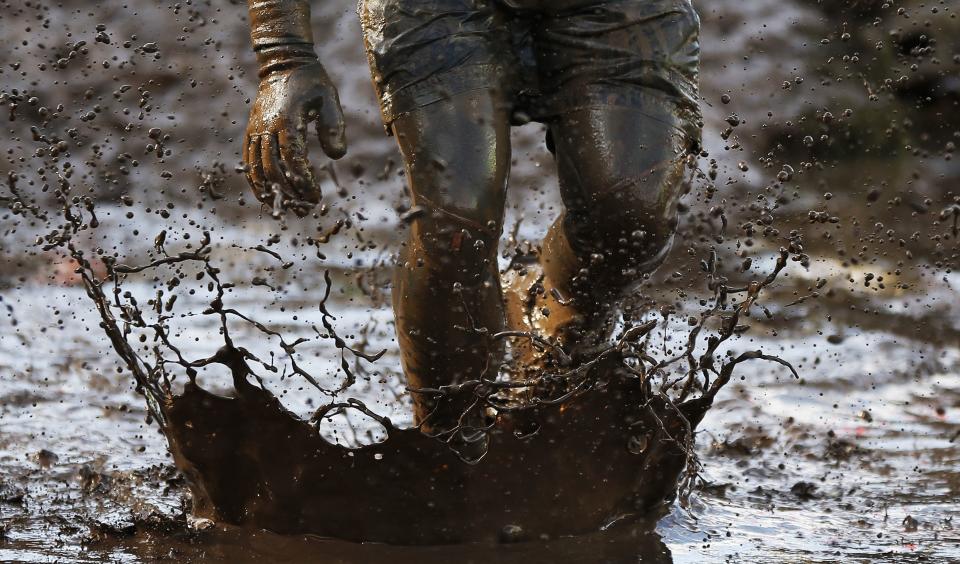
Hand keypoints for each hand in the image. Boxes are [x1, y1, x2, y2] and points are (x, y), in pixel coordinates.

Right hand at [243, 62, 346, 215]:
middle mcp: (266, 126)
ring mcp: (255, 129)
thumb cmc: (312, 82)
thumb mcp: (329, 98)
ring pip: (255, 168)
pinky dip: (255, 180)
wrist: (282, 63)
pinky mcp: (251, 131)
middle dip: (289, 192)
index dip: (303, 181)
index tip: (315, 197)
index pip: (293, 159)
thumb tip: (337, 157)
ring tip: (287, 208)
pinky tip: (267, 195)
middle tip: (306, 208)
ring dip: (271, 191)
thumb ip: (334, 126)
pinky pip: (248, 161)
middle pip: (272, 169)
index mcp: (287, 120)